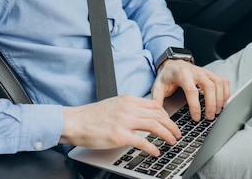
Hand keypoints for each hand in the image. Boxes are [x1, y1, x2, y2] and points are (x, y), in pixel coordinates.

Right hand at [59, 95, 179, 156]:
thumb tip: (142, 114)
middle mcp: (128, 108)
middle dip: (171, 125)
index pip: (154, 105)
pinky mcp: (119, 135)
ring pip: (154, 125)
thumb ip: (129, 108)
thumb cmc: (91, 116)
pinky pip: (142, 141)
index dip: (166, 115)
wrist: (75, 122)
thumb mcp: (114, 105)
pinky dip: (152, 147)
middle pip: (158, 114)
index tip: (170, 122)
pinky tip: (156, 152)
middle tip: (176, 133)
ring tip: (172, 141)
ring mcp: (124, 121)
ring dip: (166, 134)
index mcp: (128, 100)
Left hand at [151, 60, 229, 121]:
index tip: (196, 118)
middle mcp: (195, 71)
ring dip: (220, 99)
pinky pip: (223, 81)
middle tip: (209, 117)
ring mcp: (205, 72)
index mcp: (182, 74)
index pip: (192, 91)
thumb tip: (157, 114)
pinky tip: (222, 102)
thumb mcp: (158, 86)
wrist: (173, 63)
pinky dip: (225, 92)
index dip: (195, 106)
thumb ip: (157, 99)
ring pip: (218, 83)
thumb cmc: (167, 76)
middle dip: (211, 103)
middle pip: (209, 86)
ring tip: (217, 112)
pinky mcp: (211, 73)